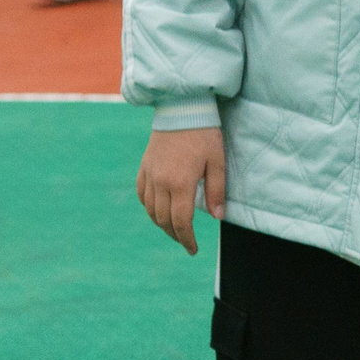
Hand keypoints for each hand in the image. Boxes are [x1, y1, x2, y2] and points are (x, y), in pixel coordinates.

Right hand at [138, 126, 225, 254]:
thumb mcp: (217, 162)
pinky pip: (141, 195)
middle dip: (175, 234)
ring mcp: (149, 175)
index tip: (193, 249)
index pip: (181, 221)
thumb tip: (218, 216)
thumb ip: (216, 191)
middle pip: (163, 219)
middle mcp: (161, 182)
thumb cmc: (204, 135)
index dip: (186, 239)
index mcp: (180, 183)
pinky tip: (158, 211)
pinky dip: (149, 208)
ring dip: (161, 224)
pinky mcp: (144, 167)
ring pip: (150, 210)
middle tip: (186, 242)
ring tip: (175, 230)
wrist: (181, 110)